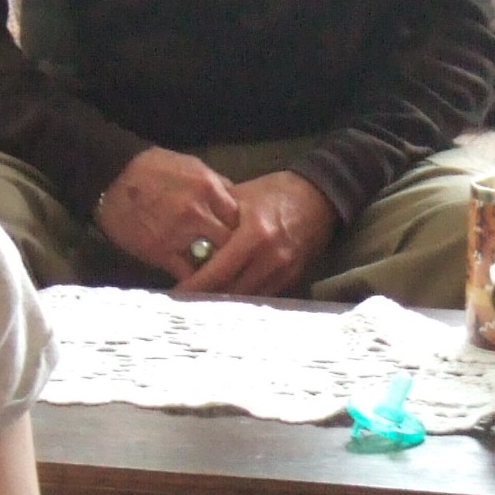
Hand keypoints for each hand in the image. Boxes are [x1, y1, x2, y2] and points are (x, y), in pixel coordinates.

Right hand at [97, 147, 241, 279]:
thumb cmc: (150, 168)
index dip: (243, 230)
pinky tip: (200, 285)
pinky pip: (188, 274)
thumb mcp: (191, 166)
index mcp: (209, 188)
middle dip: (234, 252)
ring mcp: (180, 234)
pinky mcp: (161, 252)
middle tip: (235, 261)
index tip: (242, 239)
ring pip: (214, 261)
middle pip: (231, 241)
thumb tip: (237, 203)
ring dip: (217, 269)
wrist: (111, 177)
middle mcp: (198, 212)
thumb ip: (216, 186)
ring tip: (221, 277)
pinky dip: (196, 281)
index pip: (241, 217)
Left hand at [179, 170, 334, 296]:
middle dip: (206, 298)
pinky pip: (262, 296)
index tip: (175, 293)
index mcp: (254, 235)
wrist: (319, 197)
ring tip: (202, 302)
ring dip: (224, 301)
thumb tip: (185, 239)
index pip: (218, 272)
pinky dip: (243, 297)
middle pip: (231, 291)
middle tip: (184, 302)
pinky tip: (228, 296)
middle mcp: (270, 258)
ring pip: (246, 298)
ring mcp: (283, 271)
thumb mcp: (240, 197)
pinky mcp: (291, 278)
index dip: (195, 286)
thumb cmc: (274, 193)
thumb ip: (215, 220)